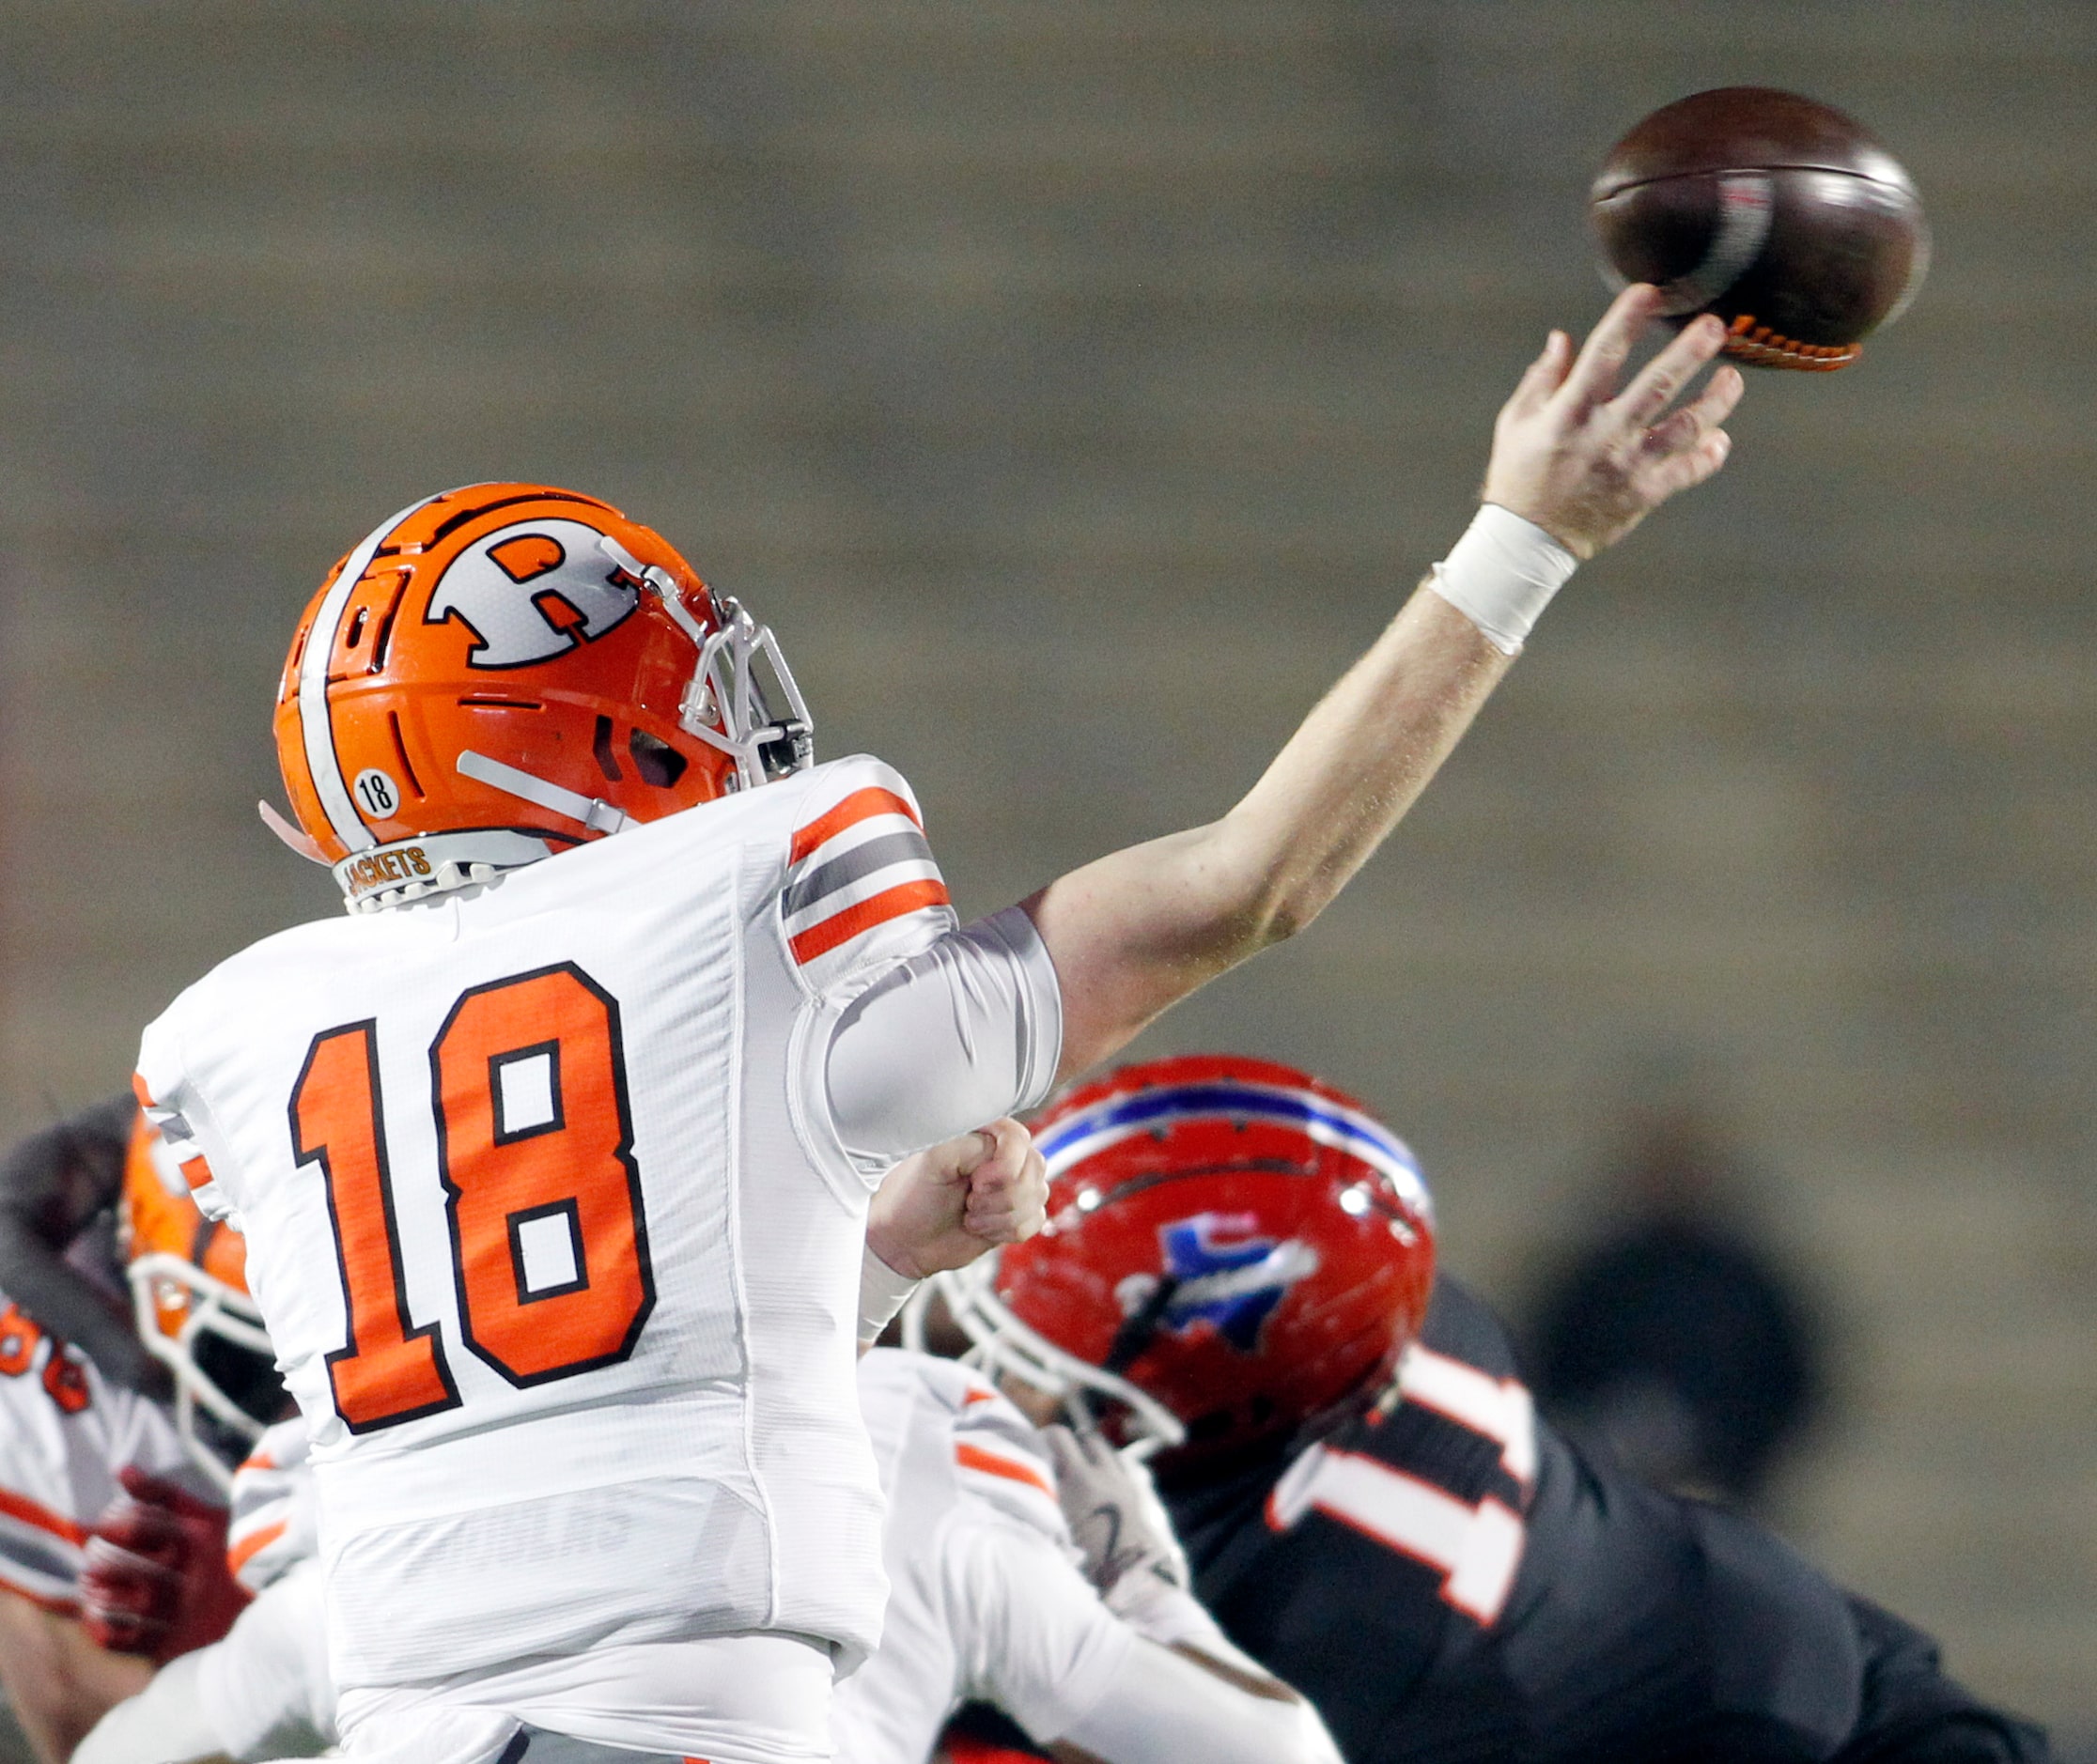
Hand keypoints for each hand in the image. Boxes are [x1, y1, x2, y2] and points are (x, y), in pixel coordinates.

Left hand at [79, 1466, 248, 1662]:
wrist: (267, 1614)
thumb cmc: (228, 1557)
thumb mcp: (208, 1519)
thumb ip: (166, 1496)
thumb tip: (123, 1468)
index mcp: (206, 1537)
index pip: (145, 1520)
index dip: (115, 1520)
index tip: (104, 1525)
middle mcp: (197, 1573)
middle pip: (132, 1561)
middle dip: (103, 1557)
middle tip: (93, 1555)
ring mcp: (185, 1612)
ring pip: (127, 1602)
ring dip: (100, 1592)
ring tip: (91, 1583)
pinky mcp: (175, 1644)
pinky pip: (126, 1639)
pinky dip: (103, 1628)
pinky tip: (98, 1614)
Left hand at [865, 1118, 1046, 1279]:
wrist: (905, 1241)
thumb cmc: (911, 1197)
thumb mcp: (933, 1160)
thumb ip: (969, 1144)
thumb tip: (997, 1149)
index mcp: (981, 1134)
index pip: (1018, 1138)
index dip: (1003, 1167)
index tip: (975, 1183)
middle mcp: (1001, 1155)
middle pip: (1034, 1168)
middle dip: (1001, 1196)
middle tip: (969, 1202)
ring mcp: (1011, 1184)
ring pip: (1037, 1195)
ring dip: (1001, 1216)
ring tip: (971, 1216)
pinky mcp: (1016, 1212)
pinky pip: (1036, 1219)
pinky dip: (1008, 1230)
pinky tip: (983, 1229)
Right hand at [1041, 1424, 1189, 1600]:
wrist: (1138, 1585)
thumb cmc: (1091, 1570)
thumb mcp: (1056, 1536)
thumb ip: (1043, 1505)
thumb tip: (1026, 1488)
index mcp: (1078, 1483)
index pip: (1057, 1437)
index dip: (1042, 1441)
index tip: (1032, 1455)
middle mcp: (1102, 1476)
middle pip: (1082, 1438)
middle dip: (1066, 1445)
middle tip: (1052, 1463)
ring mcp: (1122, 1483)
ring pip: (1102, 1450)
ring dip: (1087, 1454)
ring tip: (1074, 1475)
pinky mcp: (1137, 1495)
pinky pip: (1117, 1466)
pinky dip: (1103, 1469)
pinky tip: (1094, 1491)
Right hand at [1481, 284, 1743, 560]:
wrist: (1527, 543)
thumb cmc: (1519, 475)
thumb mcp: (1515, 423)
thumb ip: (1541, 379)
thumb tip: (1563, 337)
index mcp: (1568, 412)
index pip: (1602, 354)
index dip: (1627, 319)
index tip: (1649, 292)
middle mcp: (1602, 435)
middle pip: (1656, 385)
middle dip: (1689, 351)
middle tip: (1715, 326)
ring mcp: (1627, 466)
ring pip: (1684, 427)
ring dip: (1715, 401)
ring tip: (1732, 379)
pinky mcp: (1643, 495)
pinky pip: (1687, 471)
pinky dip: (1708, 454)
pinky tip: (1719, 438)